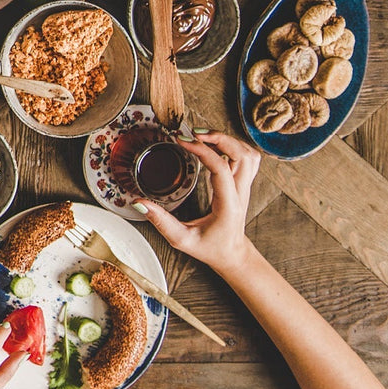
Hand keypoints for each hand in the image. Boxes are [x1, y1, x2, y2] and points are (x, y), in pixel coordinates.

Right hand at [135, 130, 261, 276]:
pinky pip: (247, 157)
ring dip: (228, 140)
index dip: (202, 150)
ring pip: (248, 153)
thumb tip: (139, 203)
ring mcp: (245, 187)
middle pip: (242, 154)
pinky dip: (233, 146)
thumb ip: (161, 221)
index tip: (181, 141)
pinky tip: (216, 145)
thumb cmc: (210, 248)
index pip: (221, 168)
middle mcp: (240, 192)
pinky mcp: (243, 184)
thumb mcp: (182, 239)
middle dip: (219, 138)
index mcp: (227, 204)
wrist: (233, 255)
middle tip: (193, 133)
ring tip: (204, 136)